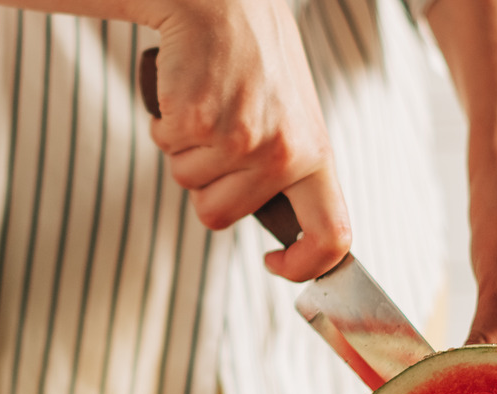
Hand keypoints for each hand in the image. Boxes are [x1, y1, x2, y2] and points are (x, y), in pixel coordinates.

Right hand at [145, 0, 349, 280]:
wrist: (224, 2)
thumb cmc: (255, 60)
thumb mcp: (292, 117)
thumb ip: (287, 170)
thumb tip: (287, 234)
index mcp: (315, 153)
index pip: (332, 235)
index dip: (304, 265)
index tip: (274, 264)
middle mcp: (283, 152)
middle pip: (217, 216)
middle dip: (203, 185)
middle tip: (216, 134)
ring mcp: (239, 139)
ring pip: (186, 184)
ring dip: (184, 150)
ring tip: (207, 105)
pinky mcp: (197, 122)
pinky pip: (165, 146)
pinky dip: (165, 123)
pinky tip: (188, 90)